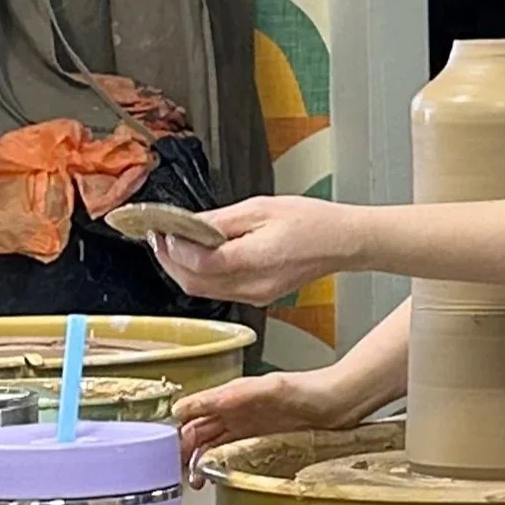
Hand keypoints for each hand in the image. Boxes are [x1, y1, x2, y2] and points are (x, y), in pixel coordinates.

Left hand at [147, 196, 359, 307]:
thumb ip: (219, 220)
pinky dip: (202, 275)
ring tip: (174, 244)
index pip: (199, 262)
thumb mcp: (261, 208)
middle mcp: (254, 285)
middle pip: (193, 284)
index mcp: (256, 260)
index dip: (174, 247)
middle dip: (169, 261)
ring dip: (182, 270)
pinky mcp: (259, 296)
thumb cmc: (313, 222)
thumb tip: (186, 225)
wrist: (344, 242)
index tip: (163, 228)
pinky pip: (218, 291)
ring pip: (202, 291)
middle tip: (159, 237)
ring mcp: (256, 295)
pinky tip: (200, 256)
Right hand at [173, 365, 370, 481]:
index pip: (191, 411)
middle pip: (197, 432)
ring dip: (198, 463)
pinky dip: (219, 467)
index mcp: (231, 396)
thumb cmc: (309, 390)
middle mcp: (236, 412)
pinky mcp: (262, 443)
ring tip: (194, 481)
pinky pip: (232, 456)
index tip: (164, 449)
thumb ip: (233, 396)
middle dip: (182, 452)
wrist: (339, 402)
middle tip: (175, 472)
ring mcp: (248, 429)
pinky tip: (216, 478)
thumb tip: (196, 404)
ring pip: (211, 446)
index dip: (175, 428)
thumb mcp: (269, 389)